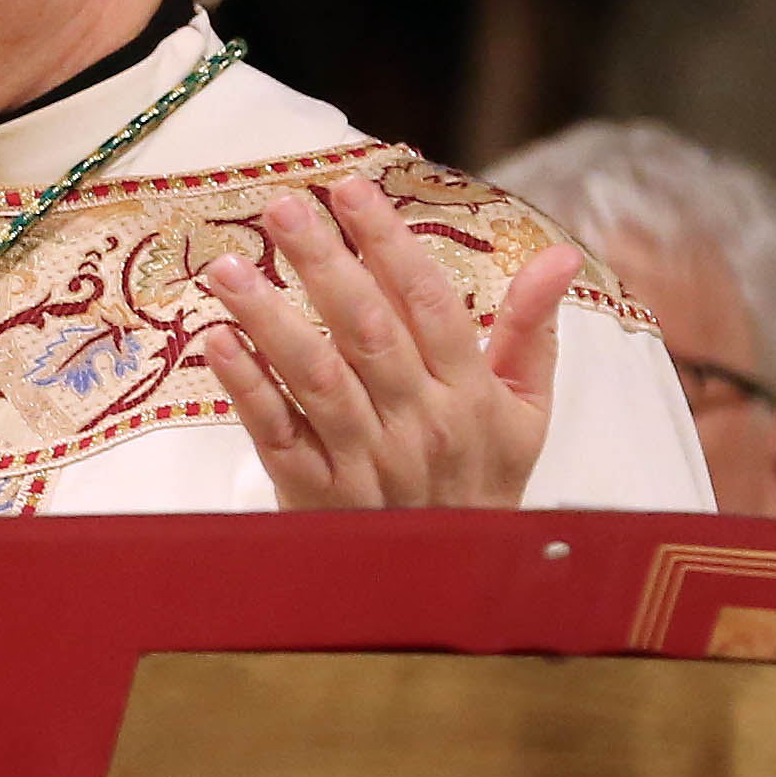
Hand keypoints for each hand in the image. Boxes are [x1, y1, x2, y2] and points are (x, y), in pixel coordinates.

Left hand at [200, 176, 575, 509]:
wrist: (454, 589)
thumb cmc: (485, 484)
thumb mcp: (526, 411)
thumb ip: (532, 329)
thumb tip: (557, 253)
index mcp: (469, 394)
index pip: (429, 302)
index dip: (389, 241)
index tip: (352, 187)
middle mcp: (419, 422)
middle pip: (368, 329)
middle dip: (324, 262)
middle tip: (282, 206)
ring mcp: (366, 460)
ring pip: (317, 377)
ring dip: (270, 316)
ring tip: (229, 265)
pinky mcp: (317, 495)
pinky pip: (279, 434)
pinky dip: (248, 388)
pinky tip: (218, 342)